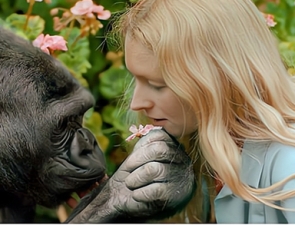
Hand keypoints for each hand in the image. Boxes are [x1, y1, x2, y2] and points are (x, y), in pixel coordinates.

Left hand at [67, 129, 194, 222]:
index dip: (142, 149)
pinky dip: (141, 192)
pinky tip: (138, 195)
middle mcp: (182, 160)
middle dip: (138, 161)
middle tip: (128, 171)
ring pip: (154, 169)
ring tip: (131, 184)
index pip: (161, 138)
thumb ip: (147, 137)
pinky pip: (156, 189)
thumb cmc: (133, 174)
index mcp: (174, 148)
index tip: (131, 162)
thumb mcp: (140, 153)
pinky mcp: (176, 195)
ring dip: (136, 178)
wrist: (128, 200)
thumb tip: (146, 110)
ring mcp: (181, 178)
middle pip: (159, 150)